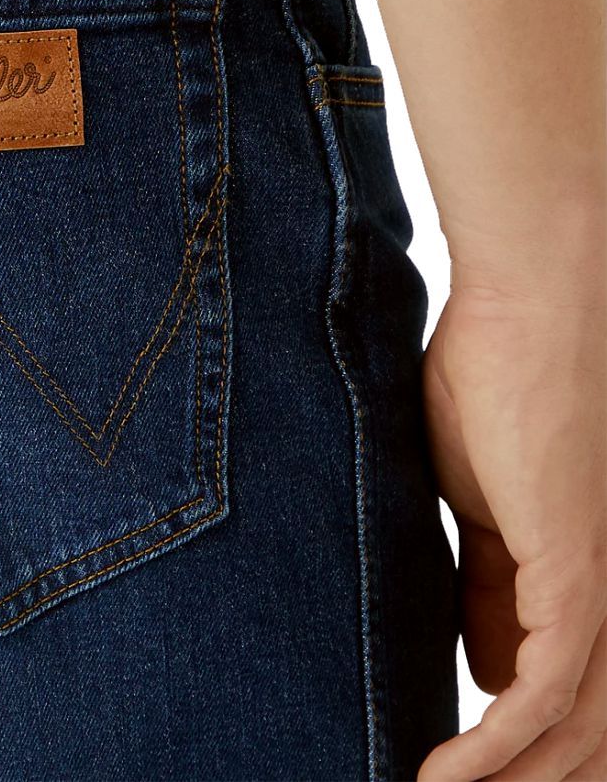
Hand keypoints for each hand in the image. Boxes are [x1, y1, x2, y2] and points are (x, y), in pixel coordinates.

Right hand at [419, 272, 606, 781]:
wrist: (533, 303)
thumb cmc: (496, 375)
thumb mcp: (475, 495)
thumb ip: (484, 573)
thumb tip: (477, 649)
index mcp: (578, 571)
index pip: (553, 684)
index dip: (509, 740)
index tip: (450, 766)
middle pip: (589, 730)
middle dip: (530, 780)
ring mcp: (602, 587)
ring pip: (579, 731)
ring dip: (512, 781)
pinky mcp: (578, 574)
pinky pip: (545, 692)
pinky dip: (496, 746)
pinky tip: (445, 773)